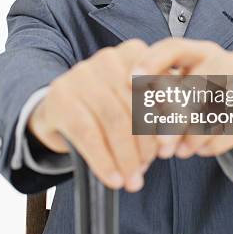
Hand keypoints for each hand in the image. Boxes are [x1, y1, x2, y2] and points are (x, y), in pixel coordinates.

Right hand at [27, 39, 158, 191]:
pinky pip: (88, 134)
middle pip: (136, 106)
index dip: (168, 117)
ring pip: (114, 121)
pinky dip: (104, 161)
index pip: (160, 85)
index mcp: (134, 54)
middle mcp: (108, 59)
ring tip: (132, 180)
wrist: (58, 108)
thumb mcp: (136, 101)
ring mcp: (81, 75)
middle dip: (145, 144)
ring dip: (126, 157)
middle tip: (148, 168)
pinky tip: (113, 179)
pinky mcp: (61, 97)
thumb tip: (174, 142)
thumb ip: (159, 112)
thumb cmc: (108, 107)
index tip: (171, 147)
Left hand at [132, 37, 232, 158]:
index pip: (174, 47)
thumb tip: (140, 122)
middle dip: (176, 118)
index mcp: (202, 52)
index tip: (131, 80)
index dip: (152, 60)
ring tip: (181, 151)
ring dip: (195, 135)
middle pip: (196, 83)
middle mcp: (227, 59)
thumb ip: (166, 99)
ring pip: (218, 106)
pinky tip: (203, 150)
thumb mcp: (189, 92)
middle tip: (162, 147)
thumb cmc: (213, 100)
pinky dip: (216, 143)